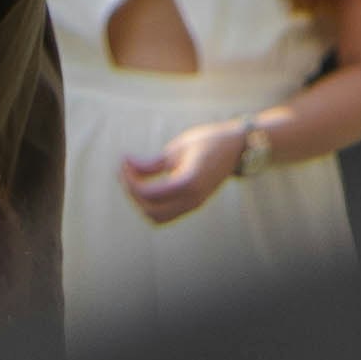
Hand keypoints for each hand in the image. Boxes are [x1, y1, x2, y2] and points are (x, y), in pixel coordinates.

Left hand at [125, 118, 252, 225]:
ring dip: (141, 202)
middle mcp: (192, 199)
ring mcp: (194, 205)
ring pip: (157, 217)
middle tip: (125, 170)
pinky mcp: (192, 205)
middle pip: (150, 210)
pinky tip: (145, 184)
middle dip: (132, 192)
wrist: (236, 149)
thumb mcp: (177, 148)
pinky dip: (151, 204)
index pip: (150, 194)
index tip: (125, 161)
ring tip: (133, 179)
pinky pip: (166, 214)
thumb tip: (126, 165)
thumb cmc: (208, 142)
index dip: (131, 180)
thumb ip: (151, 163)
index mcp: (189, 181)